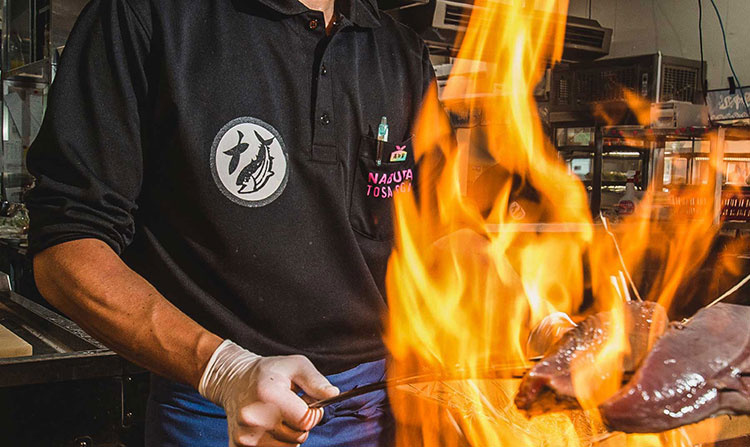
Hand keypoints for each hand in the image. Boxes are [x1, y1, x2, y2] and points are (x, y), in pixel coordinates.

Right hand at [199, 340, 339, 445]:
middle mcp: (253, 418)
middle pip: (298, 436)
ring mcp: (245, 435)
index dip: (313, 413)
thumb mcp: (296, 365)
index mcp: (269, 396)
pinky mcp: (238, 446)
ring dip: (288, 434)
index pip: (305, 421)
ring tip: (278, 415)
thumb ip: (316, 381)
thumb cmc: (269, 372)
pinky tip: (268, 426)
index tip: (307, 403)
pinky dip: (275, 442)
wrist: (234, 380)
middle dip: (300, 423)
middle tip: (290, 407)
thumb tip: (333, 394)